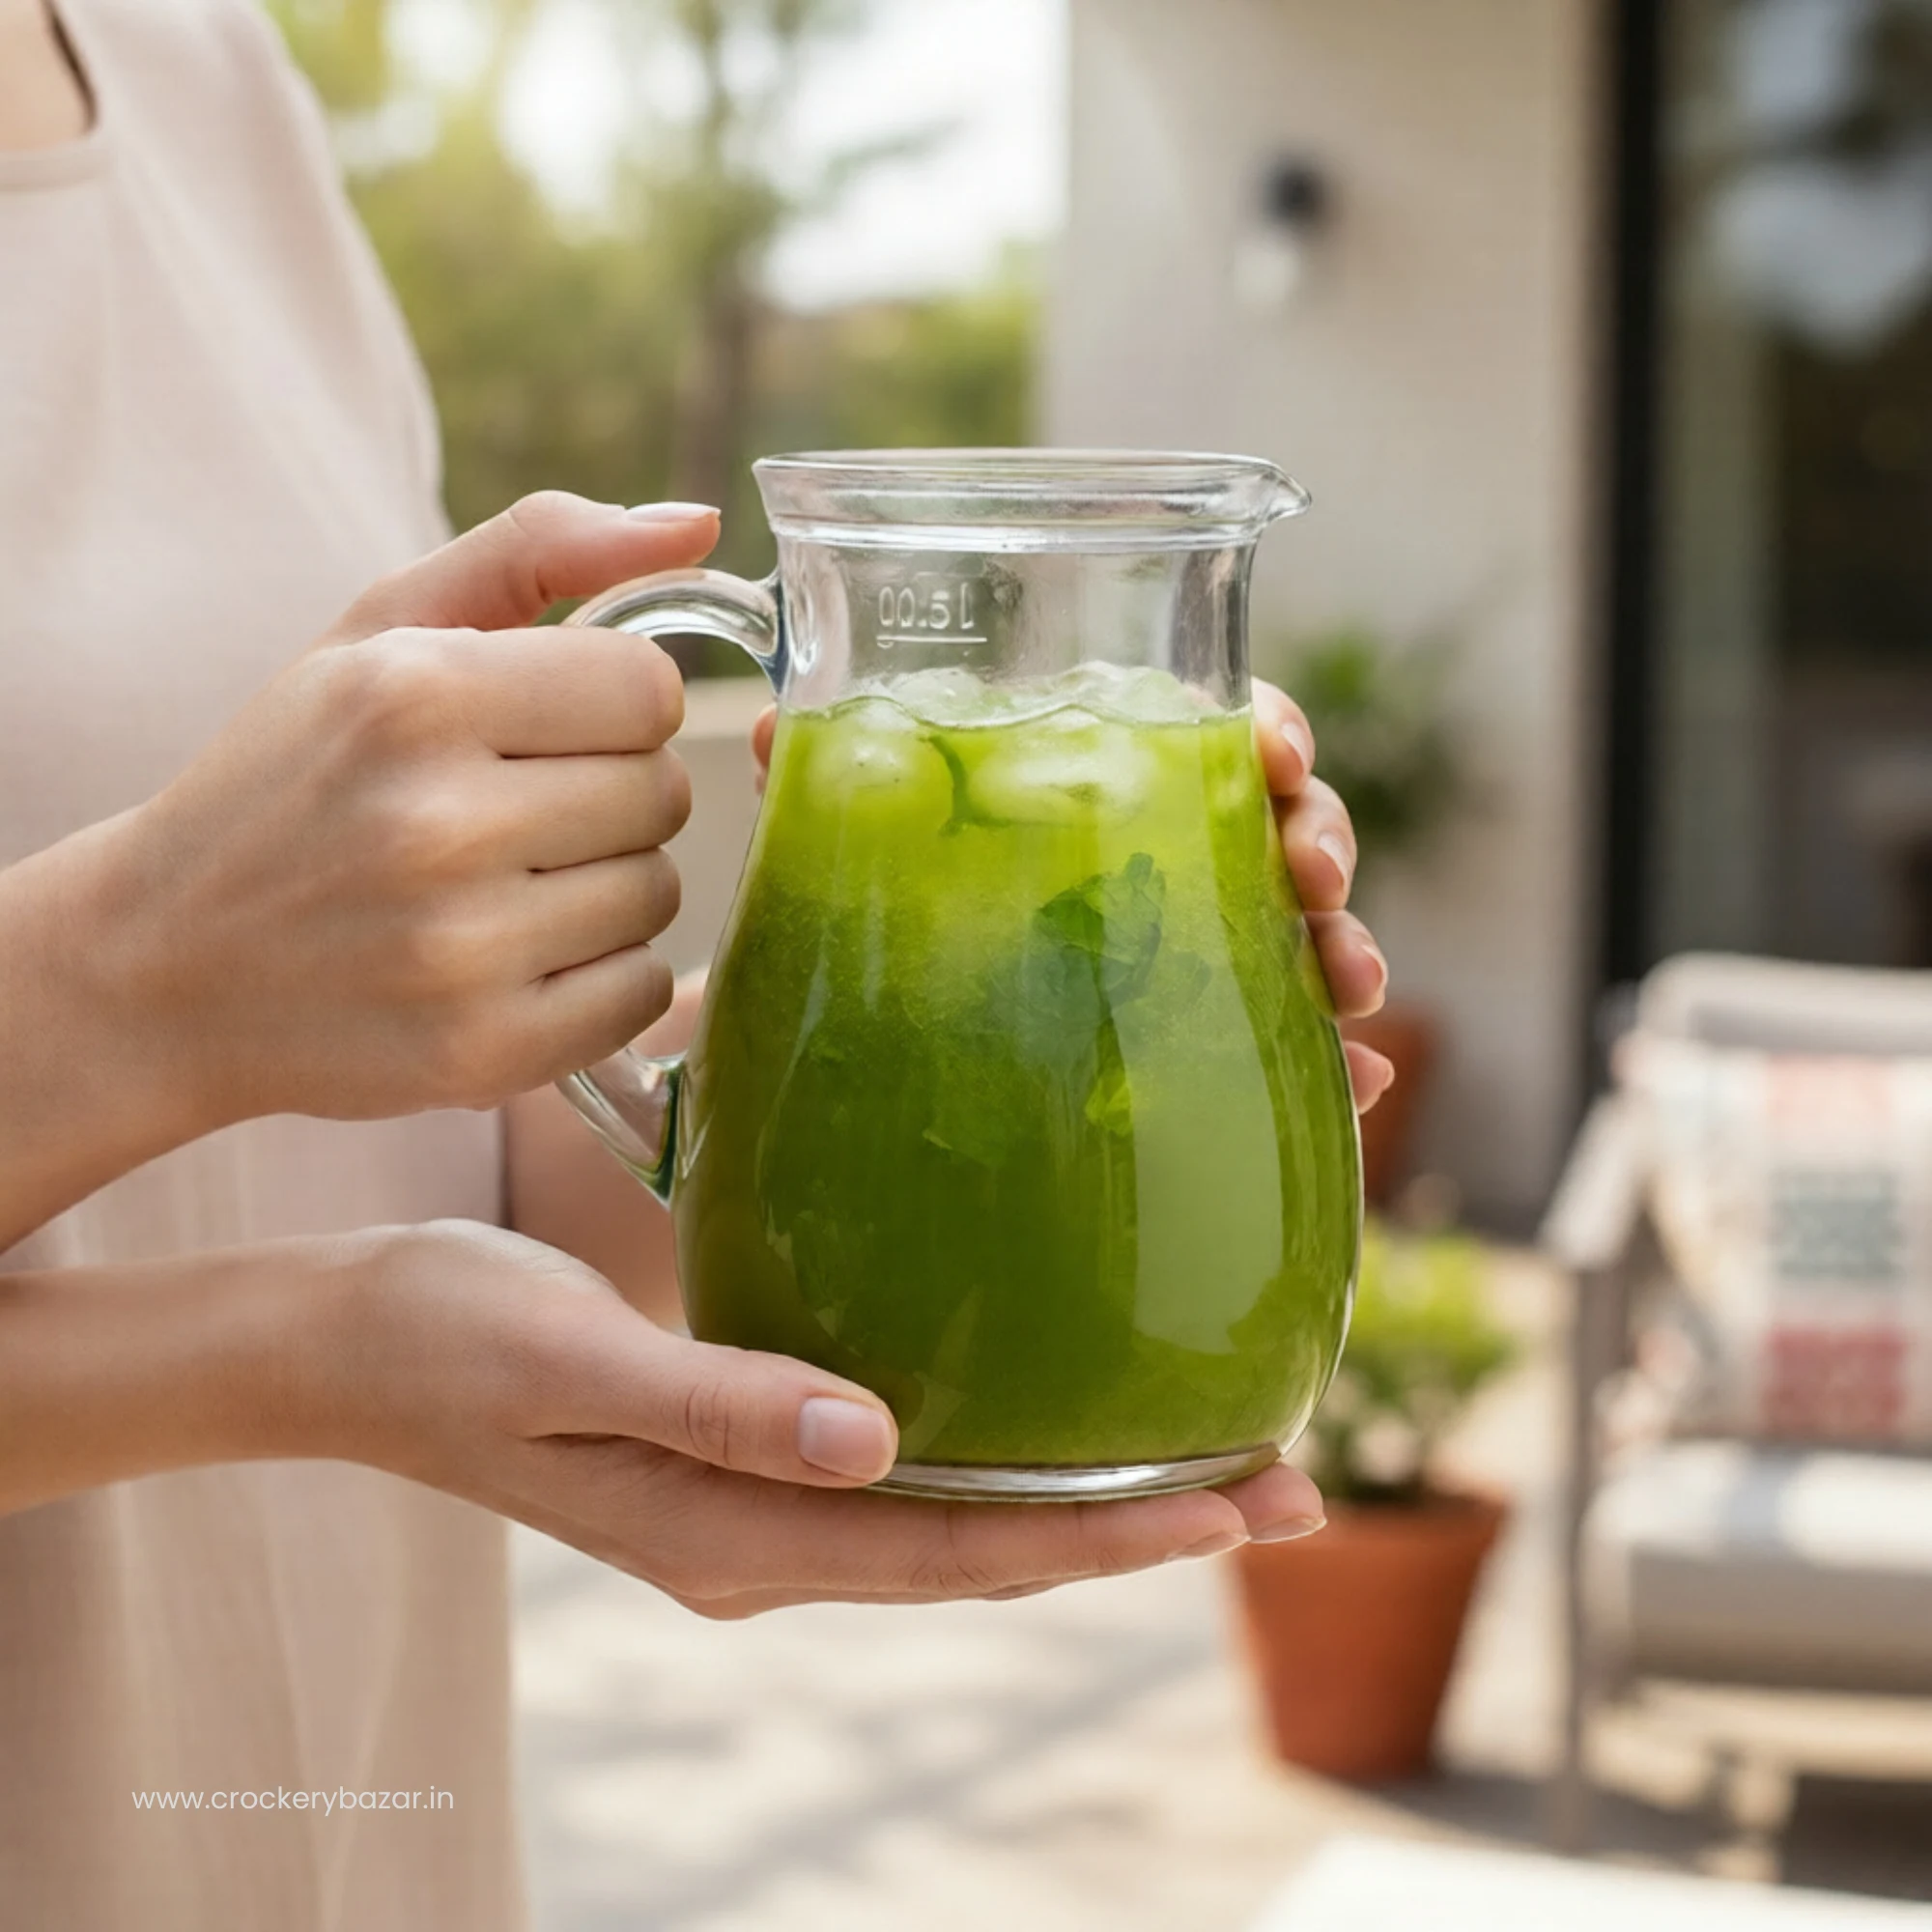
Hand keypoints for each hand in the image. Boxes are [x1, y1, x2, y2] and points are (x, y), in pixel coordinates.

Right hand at [84, 494, 718, 1130]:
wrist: (167, 965)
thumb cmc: (296, 776)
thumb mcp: (380, 631)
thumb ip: (539, 550)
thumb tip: (698, 526)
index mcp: (413, 695)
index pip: (650, 689)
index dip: (613, 705)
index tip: (551, 728)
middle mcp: (436, 822)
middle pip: (664, 792)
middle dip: (612, 794)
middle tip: (521, 813)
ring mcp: (460, 950)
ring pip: (658, 893)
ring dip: (608, 886)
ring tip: (509, 887)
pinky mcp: (482, 1052)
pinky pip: (640, 993)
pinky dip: (601, 978)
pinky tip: (520, 959)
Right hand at [326, 1221, 1327, 1617]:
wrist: (338, 1341)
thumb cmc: (445, 1334)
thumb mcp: (570, 1360)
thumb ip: (722, 1405)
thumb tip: (877, 1445)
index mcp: (732, 1535)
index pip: (960, 1555)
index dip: (1110, 1536)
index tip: (1244, 1500)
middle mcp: (764, 1542)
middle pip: (987, 1554)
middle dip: (1140, 1527)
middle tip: (1291, 1484)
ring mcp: (757, 1510)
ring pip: (958, 1525)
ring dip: (1087, 1499)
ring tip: (1215, 1462)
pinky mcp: (744, 1456)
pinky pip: (907, 1484)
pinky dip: (1004, 1462)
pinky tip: (1056, 1415)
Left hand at [748, 679, 1395, 1113]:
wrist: (875, 1073)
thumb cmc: (884, 931)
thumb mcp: (853, 859)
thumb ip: (827, 789)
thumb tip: (779, 727)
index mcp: (1102, 784)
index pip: (1207, 726)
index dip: (1262, 728)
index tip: (1275, 754)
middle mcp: (1163, 858)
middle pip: (1276, 819)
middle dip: (1318, 834)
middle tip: (1311, 875)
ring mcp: (1196, 953)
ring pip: (1302, 928)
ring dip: (1344, 945)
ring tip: (1347, 988)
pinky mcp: (1210, 1046)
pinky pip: (1288, 1051)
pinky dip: (1333, 1067)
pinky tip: (1355, 1091)